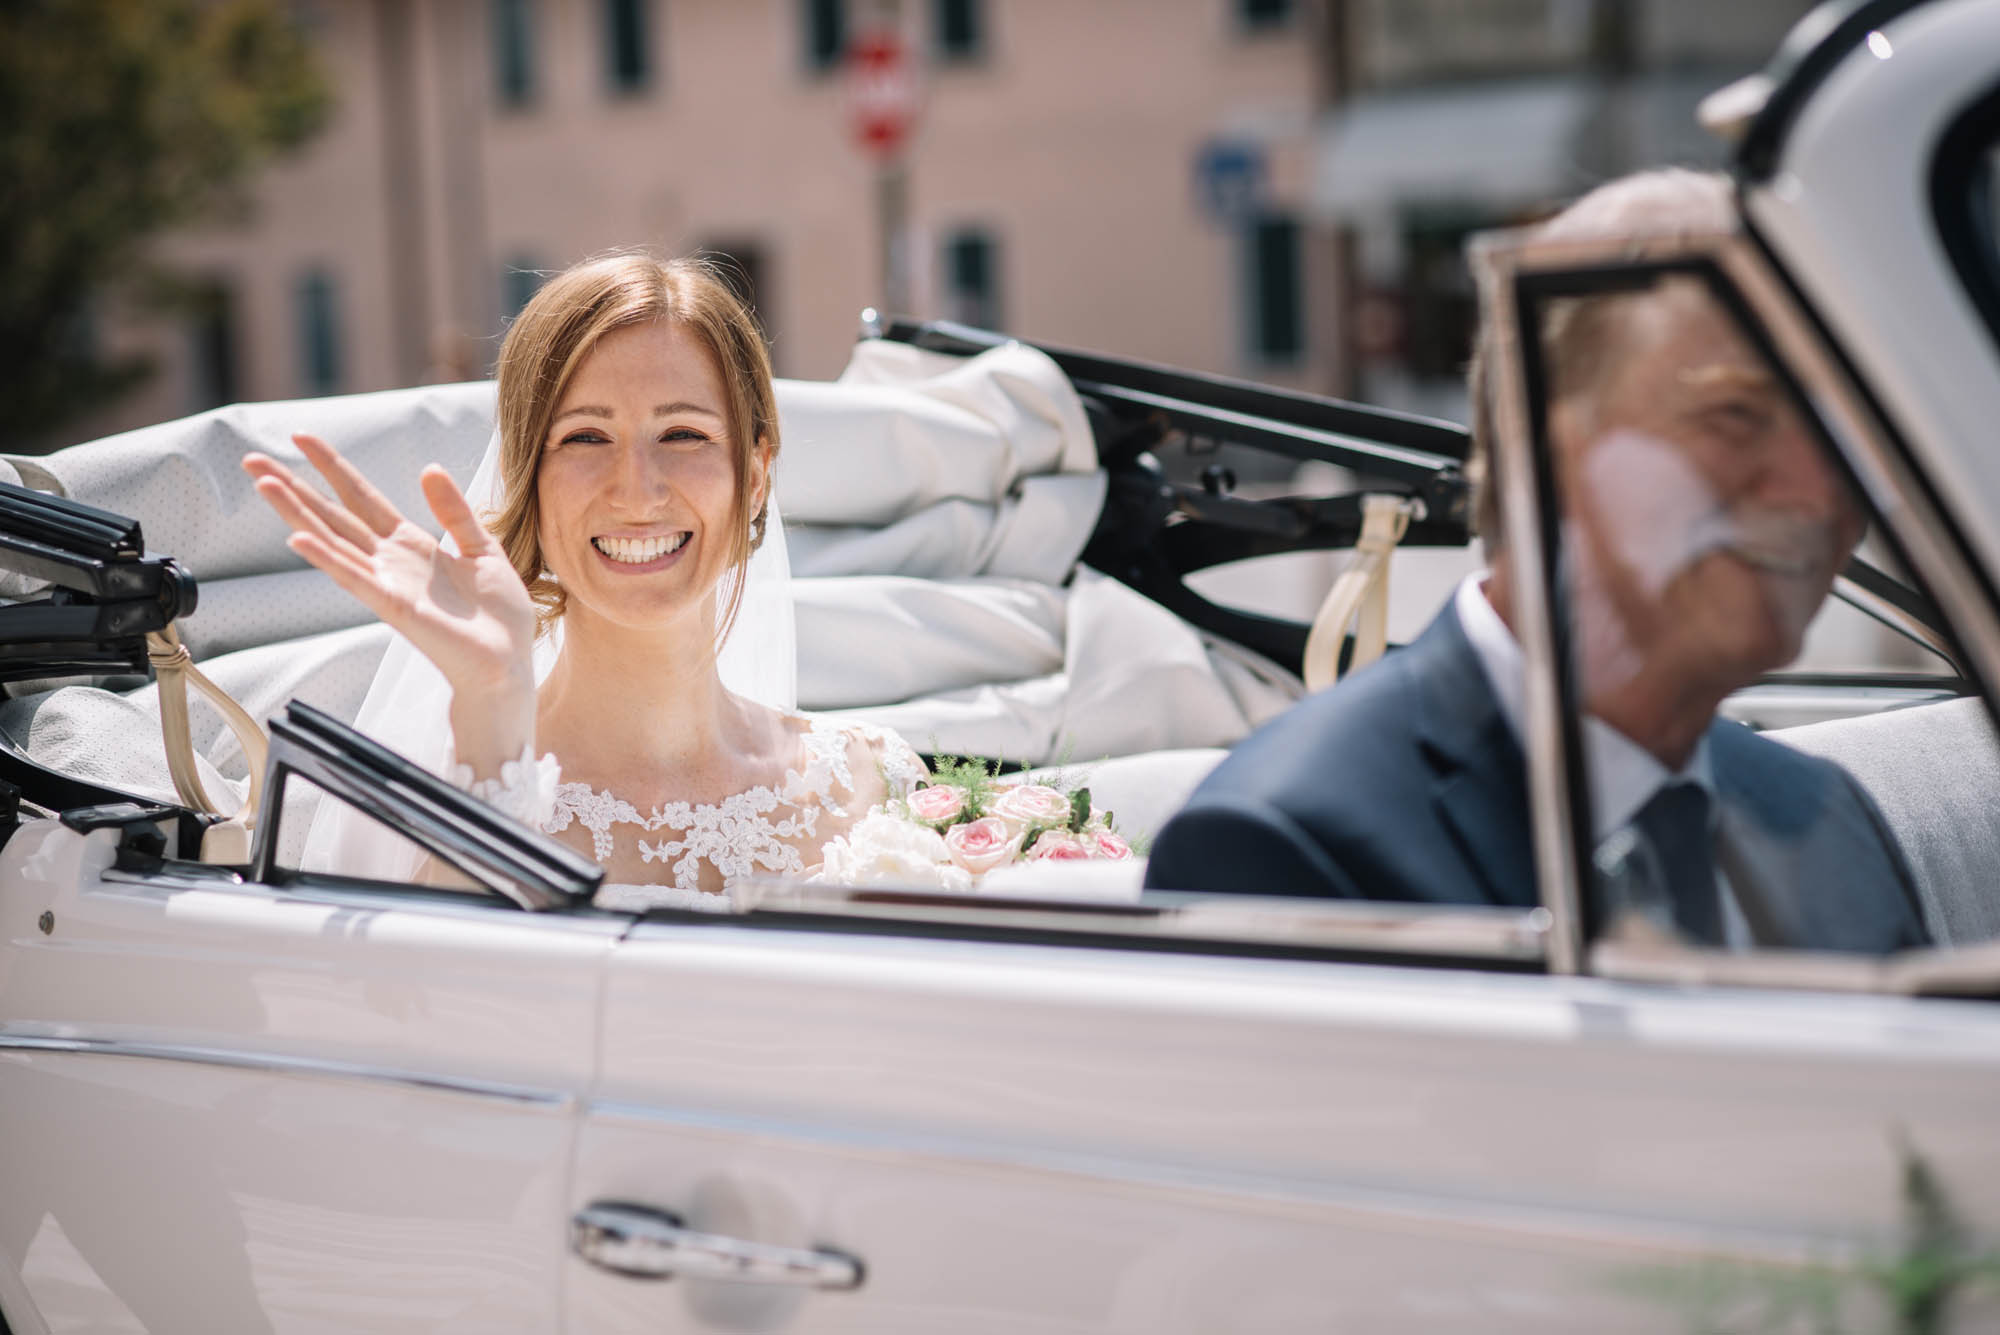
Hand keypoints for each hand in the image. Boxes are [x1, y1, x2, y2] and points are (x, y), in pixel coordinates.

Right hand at [243, 434, 538, 772]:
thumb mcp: (482, 548)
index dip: (332, 467)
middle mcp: (389, 562)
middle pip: (332, 516)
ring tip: (264, 484)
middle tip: (252, 459)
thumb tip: (429, 468)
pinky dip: (327, 558)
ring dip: (297, 513)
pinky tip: (297, 539)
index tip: (301, 436)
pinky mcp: (394, 608)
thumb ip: (454, 512)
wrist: (509, 663)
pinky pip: (354, 579)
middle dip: (293, 487)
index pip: (361, 497)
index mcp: (411, 545)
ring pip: (332, 541)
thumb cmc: (498, 616)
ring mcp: (387, 584)